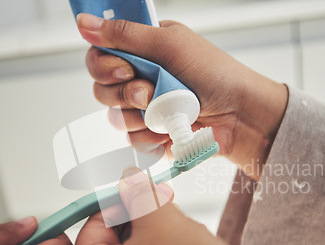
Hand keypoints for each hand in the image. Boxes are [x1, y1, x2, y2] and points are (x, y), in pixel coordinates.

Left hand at [65, 167, 283, 244]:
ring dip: (160, 241)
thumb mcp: (162, 223)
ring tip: (187, 244)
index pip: (93, 226)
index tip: (143, 187)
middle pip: (115, 243)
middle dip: (144, 222)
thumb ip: (139, 195)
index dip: (122, 200)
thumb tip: (127, 176)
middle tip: (169, 210)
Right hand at [77, 13, 288, 179]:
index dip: (103, 66)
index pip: (99, 57)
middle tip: (148, 93)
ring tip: (168, 111)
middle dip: (124, 94)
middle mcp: (140, 79)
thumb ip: (125, 35)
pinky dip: (151, 137)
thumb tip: (84, 22)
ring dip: (141, 117)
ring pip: (115, 118)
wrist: (240, 114)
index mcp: (142, 52)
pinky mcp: (153, 134)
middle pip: (101, 90)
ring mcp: (146, 110)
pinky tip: (169, 131)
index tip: (125, 69)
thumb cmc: (214, 73)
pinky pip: (133, 141)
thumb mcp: (169, 45)